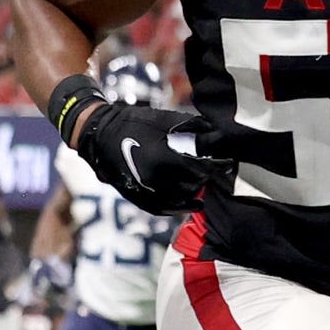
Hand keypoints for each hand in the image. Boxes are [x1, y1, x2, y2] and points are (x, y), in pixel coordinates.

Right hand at [54, 76, 232, 216]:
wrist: (98, 134)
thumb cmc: (134, 122)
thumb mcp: (164, 119)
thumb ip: (192, 127)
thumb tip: (217, 133)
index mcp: (164, 159)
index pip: (202, 168)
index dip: (219, 167)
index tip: (230, 164)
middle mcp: (156, 180)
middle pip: (194, 184)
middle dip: (208, 177)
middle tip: (222, 172)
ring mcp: (145, 192)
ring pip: (181, 199)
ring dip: (196, 191)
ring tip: (207, 183)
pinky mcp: (137, 198)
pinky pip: (164, 209)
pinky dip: (180, 207)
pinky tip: (193, 204)